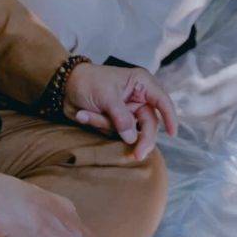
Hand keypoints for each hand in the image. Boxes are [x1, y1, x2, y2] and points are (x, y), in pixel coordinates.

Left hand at [61, 61, 176, 159]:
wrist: (64, 86)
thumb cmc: (88, 82)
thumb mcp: (106, 97)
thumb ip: (121, 118)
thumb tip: (132, 138)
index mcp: (141, 84)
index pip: (162, 102)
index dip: (170, 118)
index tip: (173, 134)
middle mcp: (138, 98)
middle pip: (150, 124)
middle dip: (141, 139)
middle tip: (136, 155)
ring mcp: (128, 111)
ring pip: (130, 131)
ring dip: (107, 127)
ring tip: (85, 115)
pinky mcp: (116, 121)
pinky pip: (115, 132)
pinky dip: (99, 126)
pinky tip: (83, 115)